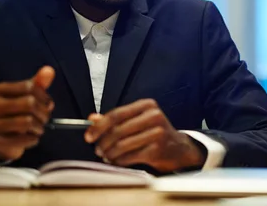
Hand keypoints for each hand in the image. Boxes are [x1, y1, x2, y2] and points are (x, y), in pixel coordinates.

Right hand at [0, 66, 54, 161]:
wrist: (2, 136)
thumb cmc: (18, 110)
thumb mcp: (28, 94)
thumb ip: (39, 82)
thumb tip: (49, 70)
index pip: (29, 87)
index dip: (44, 96)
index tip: (47, 103)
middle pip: (29, 103)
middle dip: (44, 112)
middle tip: (45, 117)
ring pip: (27, 122)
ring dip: (39, 127)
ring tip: (39, 127)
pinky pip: (22, 139)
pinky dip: (33, 139)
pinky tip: (32, 137)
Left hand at [84, 99, 205, 171]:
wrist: (178, 148)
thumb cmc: (155, 132)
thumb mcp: (137, 121)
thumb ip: (115, 119)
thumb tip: (92, 118)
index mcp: (147, 105)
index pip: (117, 114)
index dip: (99, 126)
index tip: (88, 136)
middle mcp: (154, 116)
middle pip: (118, 130)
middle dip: (103, 142)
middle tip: (98, 149)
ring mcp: (157, 133)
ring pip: (122, 145)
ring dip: (110, 153)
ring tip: (106, 156)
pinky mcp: (157, 149)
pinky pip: (130, 157)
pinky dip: (119, 161)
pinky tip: (117, 161)